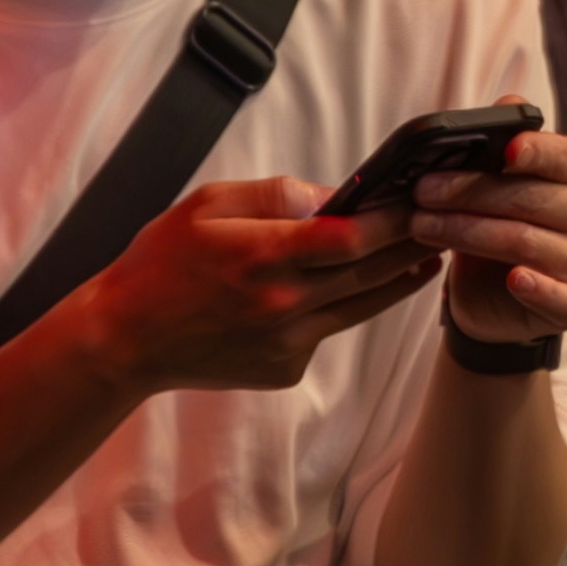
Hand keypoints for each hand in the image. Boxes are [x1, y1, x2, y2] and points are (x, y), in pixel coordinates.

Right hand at [72, 183, 441, 406]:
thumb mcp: (207, 205)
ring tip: (425, 259)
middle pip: (371, 274)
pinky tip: (345, 290)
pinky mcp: (286, 369)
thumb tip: (331, 195)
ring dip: (397, 281)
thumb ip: (274, 196)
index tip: (420, 201)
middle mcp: (283, 304)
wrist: (125, 339)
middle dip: (411, 247)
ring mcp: (287, 343)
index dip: (395, 219)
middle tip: (441, 225)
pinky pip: (328, 332)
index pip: (352, 237)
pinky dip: (340, 309)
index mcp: (263, 256)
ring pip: (362, 307)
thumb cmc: (160, 264)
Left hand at [413, 121, 566, 358]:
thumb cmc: (496, 220)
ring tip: (421, 227)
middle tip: (422, 191)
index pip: (563, 155)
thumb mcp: (496, 178)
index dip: (536, 151)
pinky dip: (535, 287)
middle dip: (468, 193)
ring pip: (526, 242)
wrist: (495, 294)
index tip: (505, 152)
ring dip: (466, 233)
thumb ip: (503, 140)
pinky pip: (557, 296)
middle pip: (529, 199)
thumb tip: (507, 106)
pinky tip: (513, 280)